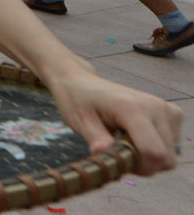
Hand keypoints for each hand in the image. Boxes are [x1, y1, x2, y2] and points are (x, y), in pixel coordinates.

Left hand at [48, 70, 181, 175]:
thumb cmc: (78, 101)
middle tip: (119, 153)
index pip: (154, 152)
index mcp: (131, 108)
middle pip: (166, 158)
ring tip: (125, 143)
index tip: (118, 161)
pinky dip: (156, 149)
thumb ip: (95, 139)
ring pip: (170, 155)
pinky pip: (172, 146)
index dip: (139, 167)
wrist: (83, 83)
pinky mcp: (172, 113)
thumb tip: (102, 153)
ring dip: (149, 158)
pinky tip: (136, 137)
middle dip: (143, 165)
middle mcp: (154, 106)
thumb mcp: (80, 121)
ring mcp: (165, 109)